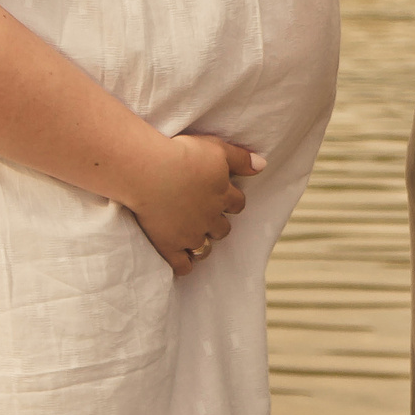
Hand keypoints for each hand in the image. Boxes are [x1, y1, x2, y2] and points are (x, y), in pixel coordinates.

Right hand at [126, 133, 262, 276]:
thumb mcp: (217, 149)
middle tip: (203, 216)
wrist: (151, 172)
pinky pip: (183, 266)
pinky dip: (184, 265)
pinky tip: (180, 259)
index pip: (237, 204)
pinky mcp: (169, 246)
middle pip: (222, 229)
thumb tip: (263, 165)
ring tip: (192, 239)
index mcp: (222, 194)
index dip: (231, 202)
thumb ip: (241, 158)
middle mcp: (210, 218)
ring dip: (202, 245)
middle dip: (216, 225)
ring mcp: (190, 234)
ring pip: (205, 249)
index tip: (222, 198)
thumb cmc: (183, 155)